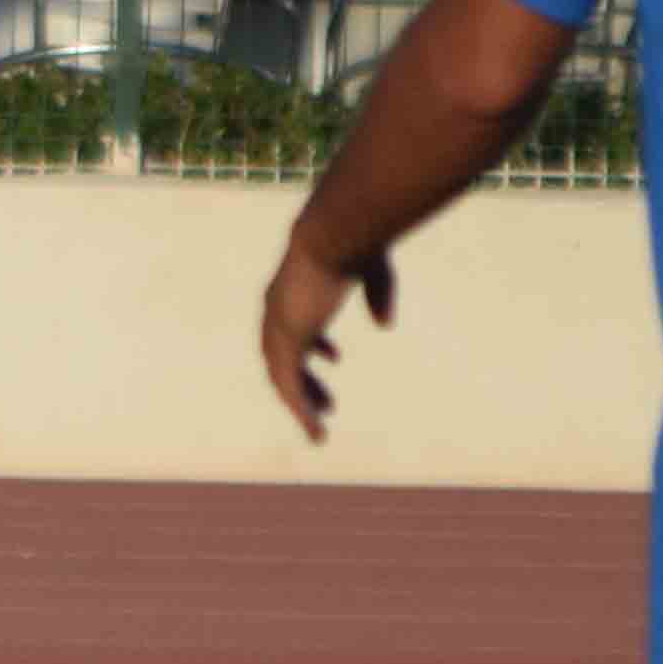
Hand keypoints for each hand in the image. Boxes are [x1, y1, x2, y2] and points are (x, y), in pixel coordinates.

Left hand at [261, 237, 393, 439]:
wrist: (333, 235)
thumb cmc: (354, 242)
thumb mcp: (374, 270)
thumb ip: (378, 295)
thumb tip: (383, 325)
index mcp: (294, 290)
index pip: (295, 326)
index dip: (314, 345)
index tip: (335, 359)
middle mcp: (279, 309)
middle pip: (284, 355)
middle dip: (304, 380)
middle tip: (328, 403)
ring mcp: (279, 326)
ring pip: (282, 376)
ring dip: (300, 403)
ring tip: (319, 427)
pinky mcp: (286, 341)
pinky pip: (288, 386)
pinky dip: (299, 410)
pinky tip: (315, 429)